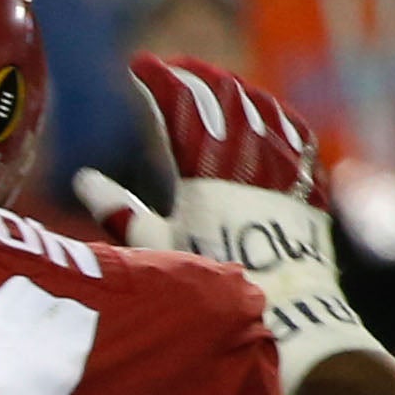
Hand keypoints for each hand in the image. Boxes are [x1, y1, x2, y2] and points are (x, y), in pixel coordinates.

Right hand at [77, 59, 374, 390]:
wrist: (287, 327)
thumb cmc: (209, 298)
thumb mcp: (157, 256)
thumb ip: (121, 213)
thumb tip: (85, 180)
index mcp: (207, 183)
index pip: (182, 112)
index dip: (160, 82)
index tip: (138, 67)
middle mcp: (252, 173)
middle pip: (227, 103)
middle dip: (198, 78)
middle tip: (176, 68)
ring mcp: (287, 181)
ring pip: (266, 116)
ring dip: (238, 93)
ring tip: (217, 83)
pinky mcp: (308, 197)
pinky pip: (297, 141)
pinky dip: (278, 120)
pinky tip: (269, 115)